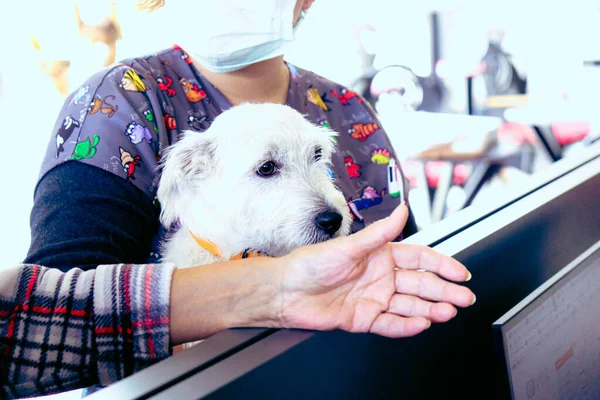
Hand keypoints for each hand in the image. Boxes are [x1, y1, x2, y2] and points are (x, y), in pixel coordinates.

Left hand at [278, 204, 474, 337]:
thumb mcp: (348, 245)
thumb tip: (402, 211)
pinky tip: (422, 323)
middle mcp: (380, 277)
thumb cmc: (309, 264)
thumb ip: (378, 233)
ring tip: (448, 311)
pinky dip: (407, 325)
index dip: (441, 265)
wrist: (285, 291)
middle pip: (420, 284)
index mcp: (379, 256)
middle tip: (465, 297)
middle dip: (444, 290)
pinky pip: (391, 323)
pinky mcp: (364, 319)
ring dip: (431, 308)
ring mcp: (374, 299)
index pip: (419, 259)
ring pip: (410, 305)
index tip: (459, 272)